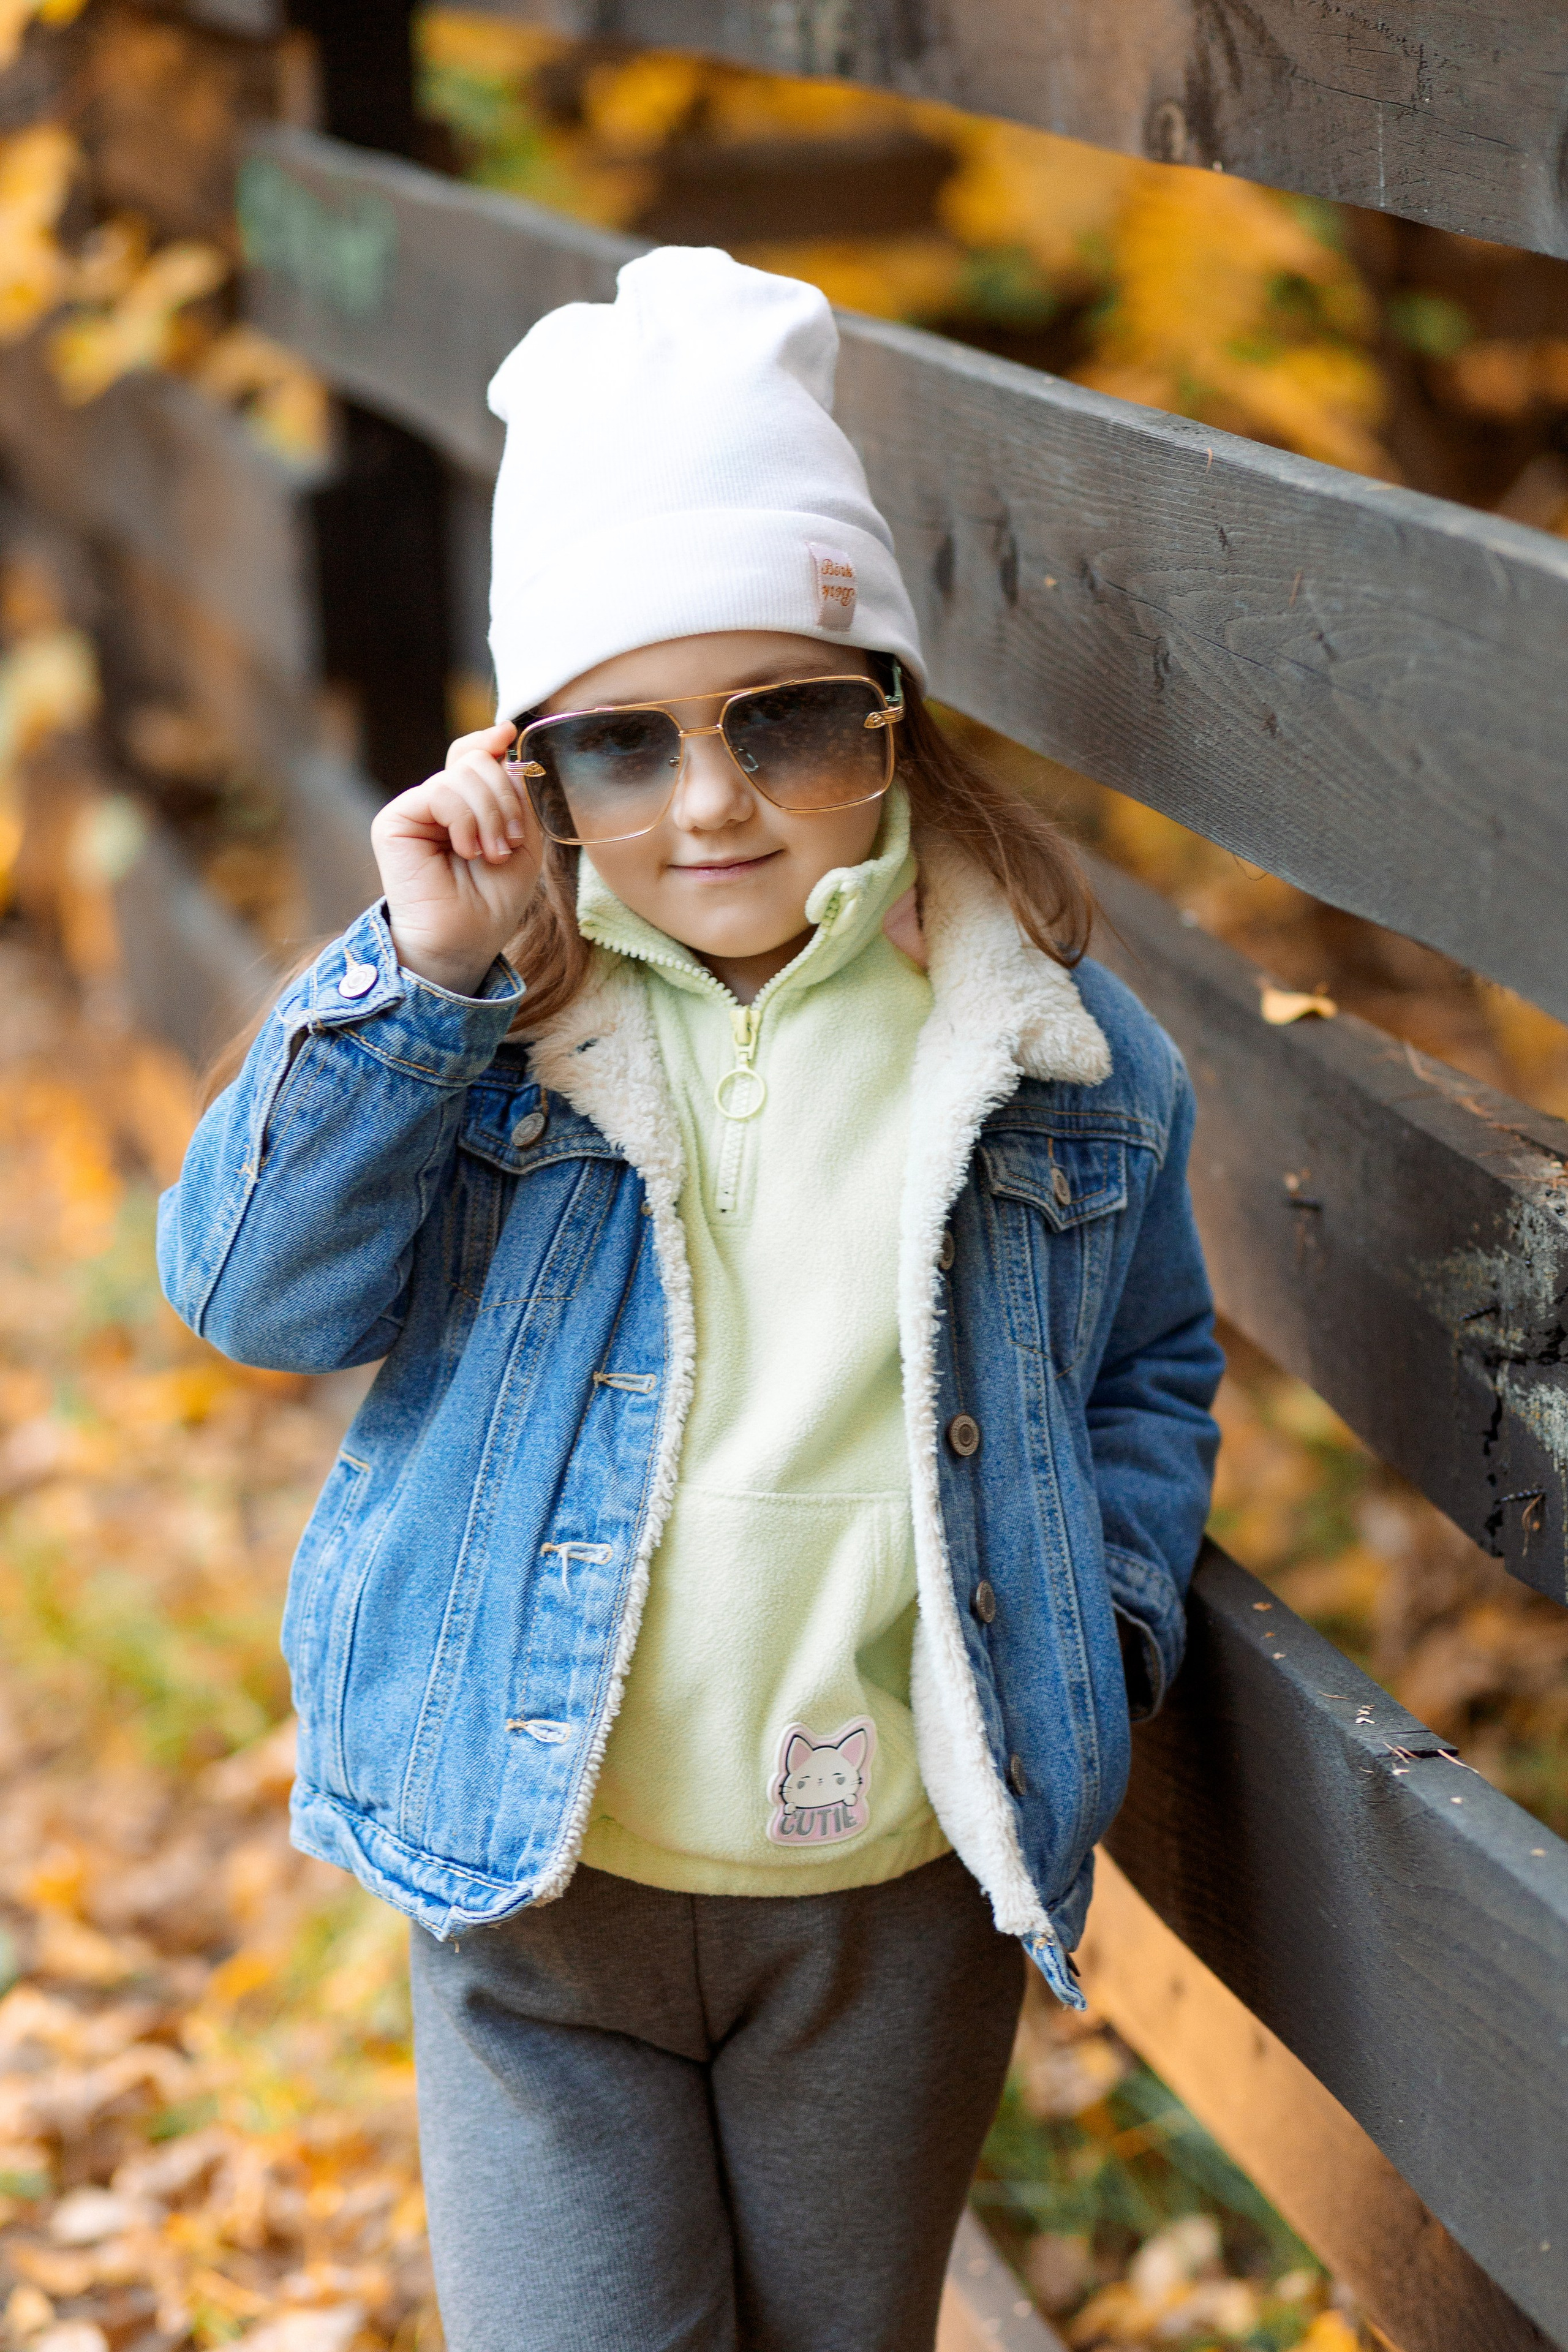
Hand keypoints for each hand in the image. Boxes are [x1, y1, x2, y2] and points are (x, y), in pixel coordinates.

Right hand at [371, 723, 543, 996]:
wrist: (466, 940)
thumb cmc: (494, 900)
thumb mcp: (522, 838)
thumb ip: (514, 791)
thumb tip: (501, 736)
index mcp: (464, 805)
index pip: (474, 755)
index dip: (490, 741)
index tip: (509, 735)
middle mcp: (436, 802)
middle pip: (475, 760)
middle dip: (504, 799)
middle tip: (506, 844)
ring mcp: (415, 809)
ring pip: (462, 773)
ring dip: (490, 815)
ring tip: (490, 853)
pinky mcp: (395, 820)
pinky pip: (440, 792)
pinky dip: (465, 820)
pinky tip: (464, 850)